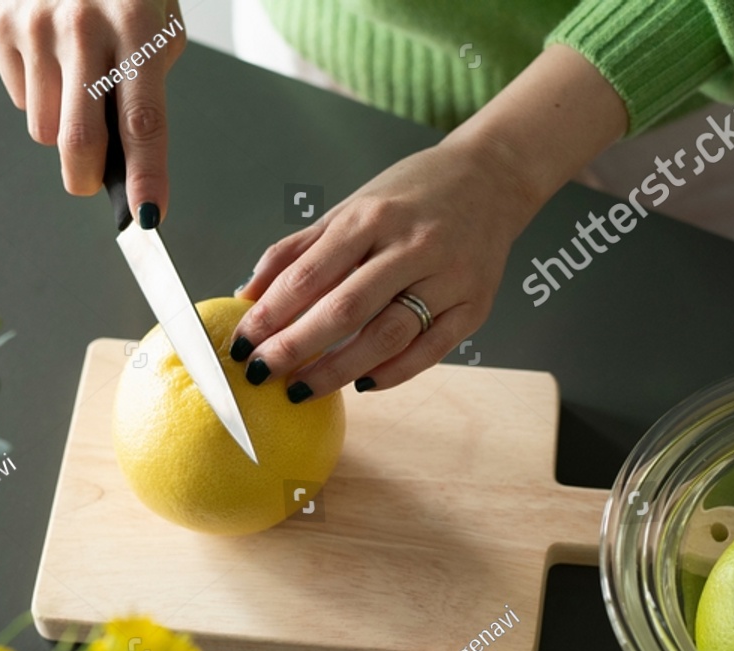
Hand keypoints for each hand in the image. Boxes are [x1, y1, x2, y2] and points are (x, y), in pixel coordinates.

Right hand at [0, 0, 184, 219]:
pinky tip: (53, 58)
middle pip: (78, 139)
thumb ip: (145, 89)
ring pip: (43, 128)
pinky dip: (39, 94)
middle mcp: (82, 23)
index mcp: (137, 24)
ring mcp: (36, 23)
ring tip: (78, 83)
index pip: (142, 118)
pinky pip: (21, 99)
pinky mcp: (2, 22)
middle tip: (92, 181)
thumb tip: (125, 164)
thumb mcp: (157, 26)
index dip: (146, 175)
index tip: (146, 217)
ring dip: (63, 125)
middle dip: (85, 179)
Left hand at [228, 44, 626, 399]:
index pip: (309, 275)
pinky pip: (428, 352)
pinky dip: (391, 374)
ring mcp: (448, 279)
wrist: (491, 178)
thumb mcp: (351, 207)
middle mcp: (412, 247)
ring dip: (338, 370)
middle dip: (295, 348)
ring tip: (301, 389)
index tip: (242, 343)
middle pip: (344, 310)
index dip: (270, 314)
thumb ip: (299, 249)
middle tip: (262, 374)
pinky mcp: (475, 306)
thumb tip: (248, 292)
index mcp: (372, 217)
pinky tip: (360, 384)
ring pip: (386, 337)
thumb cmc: (412, 193)